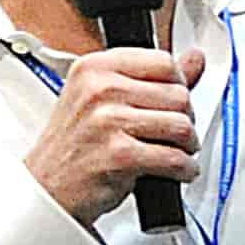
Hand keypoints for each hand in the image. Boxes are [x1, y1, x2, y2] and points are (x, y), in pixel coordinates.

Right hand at [24, 44, 203, 224]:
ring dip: (188, 146)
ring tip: (175, 152)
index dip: (179, 86)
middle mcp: (99, 89)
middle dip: (186, 120)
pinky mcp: (119, 154)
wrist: (49, 186)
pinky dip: (185, 170)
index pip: (164, 62)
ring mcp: (107, 121)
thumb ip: (154, 79)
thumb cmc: (79, 144)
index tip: (173, 103)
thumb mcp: (106, 99)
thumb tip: (195, 58)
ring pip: (182, 126)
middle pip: (179, 95)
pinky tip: (176, 171)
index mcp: (95, 67)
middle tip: (173, 135)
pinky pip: (175, 158)